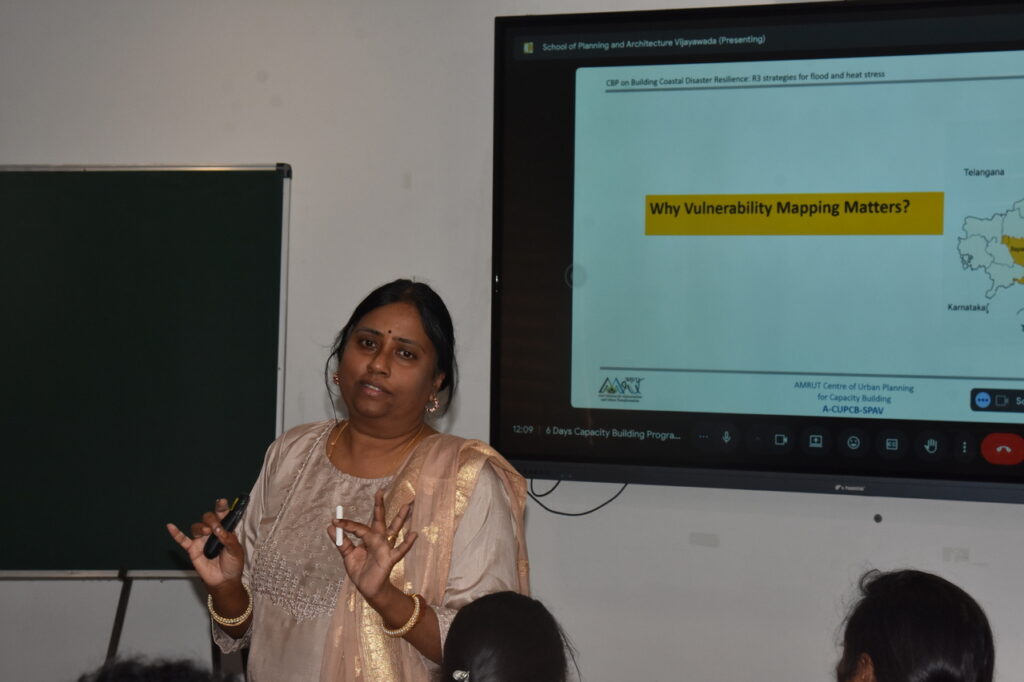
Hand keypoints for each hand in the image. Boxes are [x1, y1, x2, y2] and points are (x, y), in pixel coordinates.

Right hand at [166, 498, 244, 589]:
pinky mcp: (193, 550)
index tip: (221, 502)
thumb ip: (229, 539)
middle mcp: (212, 532)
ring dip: (201, 527)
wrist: (225, 580)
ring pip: (197, 527)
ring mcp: (201, 540)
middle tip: (216, 528)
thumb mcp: (236, 551)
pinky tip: (170, 526)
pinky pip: (182, 540)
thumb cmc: (233, 564)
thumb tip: (219, 530)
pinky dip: (176, 533)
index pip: (223, 515)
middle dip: (211, 519)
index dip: (221, 507)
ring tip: (207, 532)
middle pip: (208, 518)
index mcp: (225, 530)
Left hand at [329, 488, 416, 603]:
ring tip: (406, 505)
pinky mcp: (390, 558)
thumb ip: (342, 542)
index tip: (335, 520)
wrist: (368, 589)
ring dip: (400, 518)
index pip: (358, 527)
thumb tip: (330, 527)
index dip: (346, 524)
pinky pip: (400, 550)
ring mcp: (385, 547)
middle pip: (379, 520)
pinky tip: (414, 534)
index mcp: (367, 538)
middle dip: (379, 506)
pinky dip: (407, 543)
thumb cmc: (361, 571)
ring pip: (394, 530)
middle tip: (380, 491)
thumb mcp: (348, 555)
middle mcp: (378, 539)